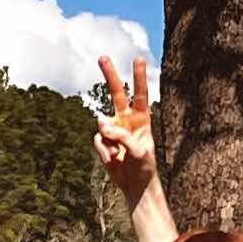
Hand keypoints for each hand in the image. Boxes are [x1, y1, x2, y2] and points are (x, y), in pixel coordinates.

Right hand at [92, 52, 157, 199]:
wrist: (135, 185)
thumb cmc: (144, 167)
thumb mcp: (139, 152)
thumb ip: (122, 136)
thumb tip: (100, 123)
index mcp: (142, 119)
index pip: (140, 95)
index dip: (138, 77)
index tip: (138, 59)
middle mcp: (126, 119)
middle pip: (116, 93)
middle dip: (110, 75)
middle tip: (102, 57)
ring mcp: (113, 129)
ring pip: (102, 123)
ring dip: (109, 139)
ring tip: (119, 156)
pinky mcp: (102, 141)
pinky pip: (98, 141)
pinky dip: (104, 152)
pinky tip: (113, 161)